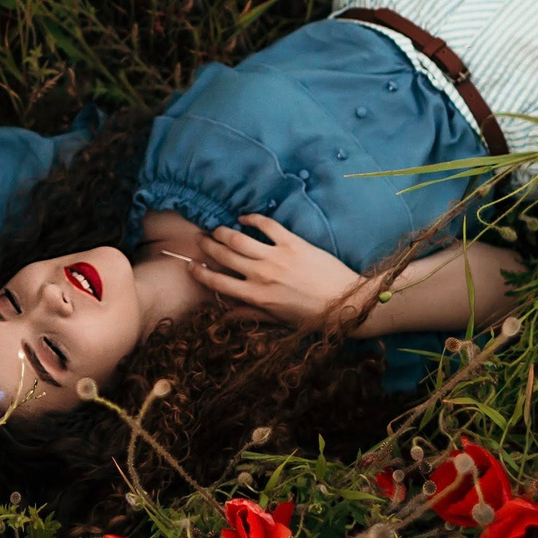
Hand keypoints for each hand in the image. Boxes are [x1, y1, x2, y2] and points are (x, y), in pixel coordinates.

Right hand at [195, 215, 368, 327]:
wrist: (347, 302)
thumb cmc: (313, 316)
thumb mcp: (279, 321)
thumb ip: (251, 314)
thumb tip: (226, 315)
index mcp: (257, 297)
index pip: (219, 283)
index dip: (200, 273)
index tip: (190, 265)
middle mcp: (262, 276)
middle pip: (225, 256)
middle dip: (207, 246)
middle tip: (199, 239)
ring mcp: (277, 257)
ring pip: (239, 239)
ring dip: (223, 232)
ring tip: (216, 228)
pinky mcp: (293, 243)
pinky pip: (267, 225)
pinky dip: (252, 218)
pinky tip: (244, 216)